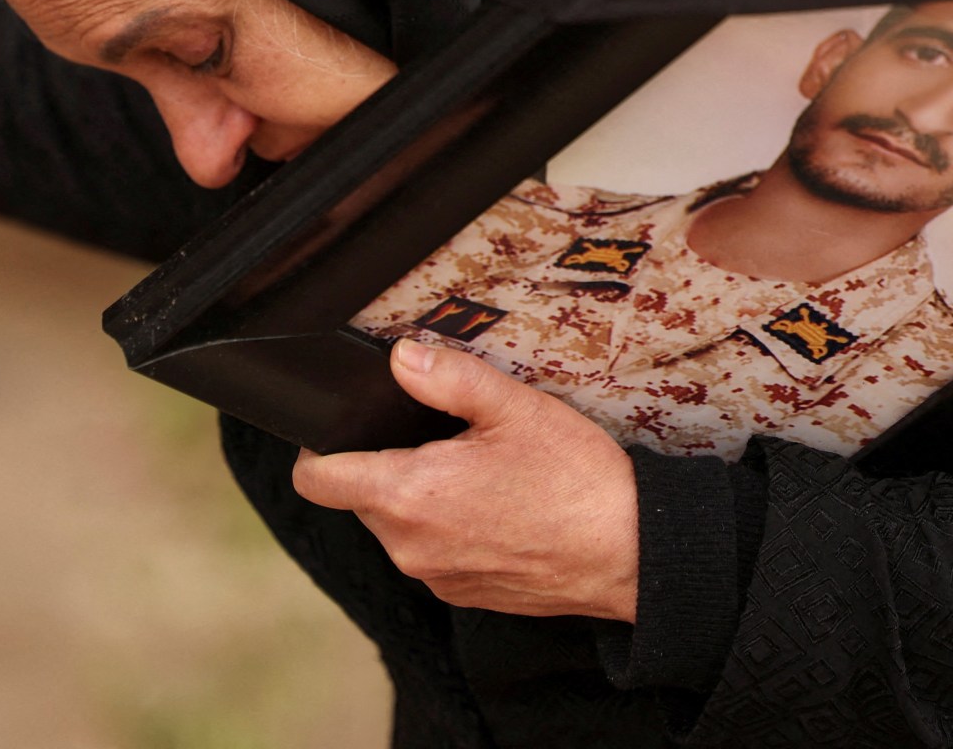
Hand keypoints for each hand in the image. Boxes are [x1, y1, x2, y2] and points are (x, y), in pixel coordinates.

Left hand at [293, 338, 639, 619]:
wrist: (634, 555)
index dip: (317, 448)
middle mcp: (410, 548)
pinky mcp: (466, 595)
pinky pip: (432, 552)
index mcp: (408, 497)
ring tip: (471, 467)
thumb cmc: (578, 482)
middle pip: (359, 497)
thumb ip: (447, 378)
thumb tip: (401, 357)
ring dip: (418, 496)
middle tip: (435, 433)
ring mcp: (438, 577)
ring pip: (397, 526)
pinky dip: (447, 526)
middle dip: (383, 463)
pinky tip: (493, 503)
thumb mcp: (513, 408)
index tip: (338, 427)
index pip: (317, 480)